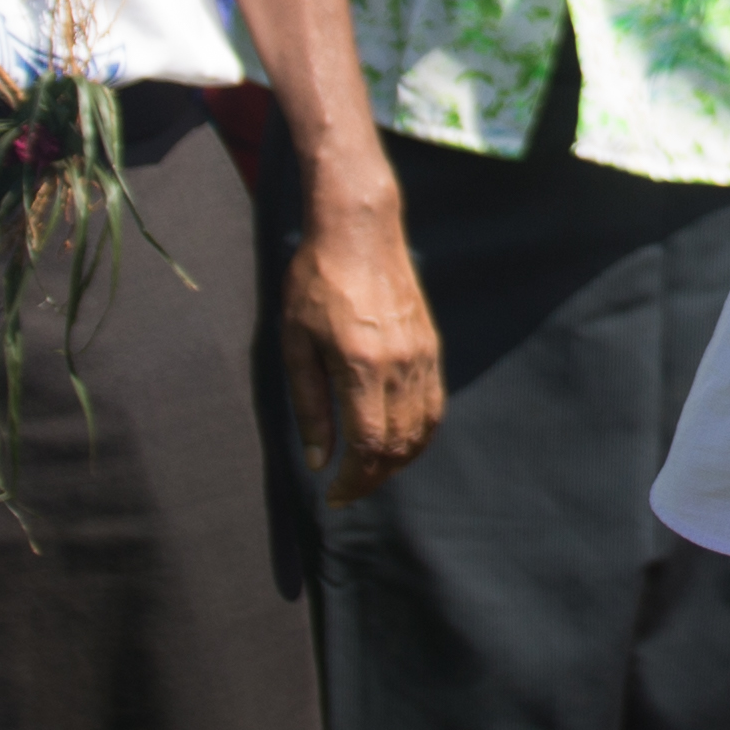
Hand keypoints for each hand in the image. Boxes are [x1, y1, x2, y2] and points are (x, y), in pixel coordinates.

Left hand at [280, 185, 443, 504]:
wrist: (359, 233)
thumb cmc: (315, 285)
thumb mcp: (295, 345)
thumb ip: (309, 406)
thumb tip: (318, 460)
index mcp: (361, 367)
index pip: (369, 446)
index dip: (353, 481)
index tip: (332, 496)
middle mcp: (400, 365)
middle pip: (400, 445)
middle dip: (374, 478)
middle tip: (347, 491)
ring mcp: (423, 355)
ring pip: (423, 429)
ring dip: (399, 461)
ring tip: (371, 472)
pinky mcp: (432, 346)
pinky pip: (434, 404)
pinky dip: (420, 433)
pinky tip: (399, 441)